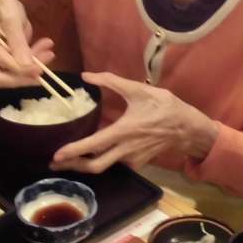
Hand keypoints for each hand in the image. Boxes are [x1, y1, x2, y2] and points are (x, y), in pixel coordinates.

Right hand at [0, 0, 54, 87]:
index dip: (20, 70)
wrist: (0, 7)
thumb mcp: (13, 18)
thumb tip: (25, 65)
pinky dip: (29, 68)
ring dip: (29, 72)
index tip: (39, 68)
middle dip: (23, 77)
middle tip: (44, 68)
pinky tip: (43, 54)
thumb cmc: (4, 8)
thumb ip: (18, 41)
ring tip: (48, 54)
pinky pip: (12, 74)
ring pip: (7, 78)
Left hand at [51, 71, 217, 173]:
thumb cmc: (164, 107)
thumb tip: (86, 75)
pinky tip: (92, 155)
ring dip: (85, 165)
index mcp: (123, 132)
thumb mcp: (139, 90)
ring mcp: (132, 159)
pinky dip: (101, 162)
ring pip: (104, 167)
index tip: (57, 155)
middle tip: (55, 163)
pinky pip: (115, 164)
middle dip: (73, 166)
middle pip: (94, 166)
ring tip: (69, 160)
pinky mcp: (138, 162)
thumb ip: (111, 81)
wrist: (188, 128)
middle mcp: (125, 150)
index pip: (93, 146)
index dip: (73, 152)